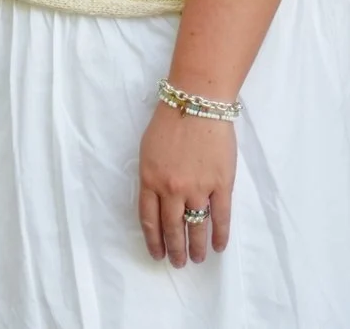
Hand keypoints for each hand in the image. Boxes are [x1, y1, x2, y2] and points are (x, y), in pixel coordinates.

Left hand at [138, 104, 234, 265]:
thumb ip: (152, 178)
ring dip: (196, 247)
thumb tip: (158, 201)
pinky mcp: (221, 185)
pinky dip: (220, 234)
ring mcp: (197, 188)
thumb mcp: (148, 151)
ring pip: (196, 227)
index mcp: (149, 179)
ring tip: (197, 260)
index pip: (149, 218)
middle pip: (172, 227)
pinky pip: (220, 217)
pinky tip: (218, 246)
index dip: (153, 239)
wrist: (196, 106)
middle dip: (174, 249)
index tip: (156, 253)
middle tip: (177, 263)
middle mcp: (171, 188)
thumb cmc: (169, 124)